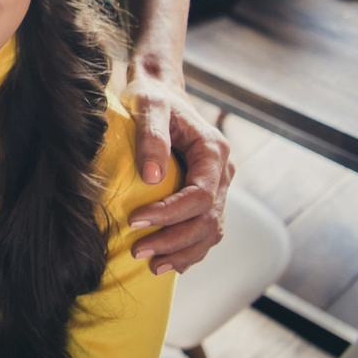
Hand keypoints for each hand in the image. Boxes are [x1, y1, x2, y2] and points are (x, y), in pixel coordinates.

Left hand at [127, 73, 231, 273]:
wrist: (161, 91)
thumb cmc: (152, 96)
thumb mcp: (149, 106)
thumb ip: (151, 138)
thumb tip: (151, 179)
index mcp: (214, 152)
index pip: (200, 195)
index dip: (170, 213)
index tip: (135, 220)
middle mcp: (222, 172)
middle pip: (208, 220)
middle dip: (174, 240)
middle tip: (139, 251)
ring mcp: (218, 185)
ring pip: (212, 231)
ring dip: (184, 252)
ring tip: (153, 266)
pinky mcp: (207, 194)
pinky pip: (206, 229)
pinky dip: (190, 249)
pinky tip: (170, 263)